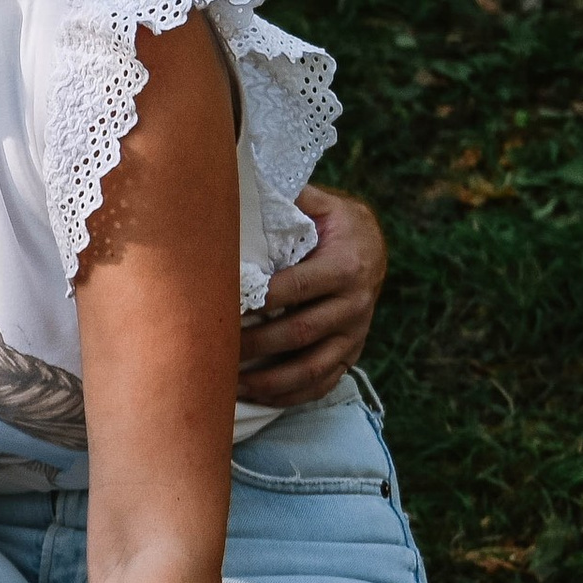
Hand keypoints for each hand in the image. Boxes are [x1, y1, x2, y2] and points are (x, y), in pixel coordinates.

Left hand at [237, 185, 384, 406]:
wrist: (371, 245)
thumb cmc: (330, 222)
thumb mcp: (317, 203)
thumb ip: (285, 201)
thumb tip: (235, 186)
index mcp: (346, 264)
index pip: (295, 288)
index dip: (256, 301)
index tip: (220, 307)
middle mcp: (357, 302)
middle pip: (299, 332)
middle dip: (253, 344)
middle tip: (211, 347)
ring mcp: (356, 333)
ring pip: (311, 368)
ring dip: (268, 380)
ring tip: (229, 383)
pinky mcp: (351, 354)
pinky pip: (322, 383)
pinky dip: (288, 396)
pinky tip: (255, 395)